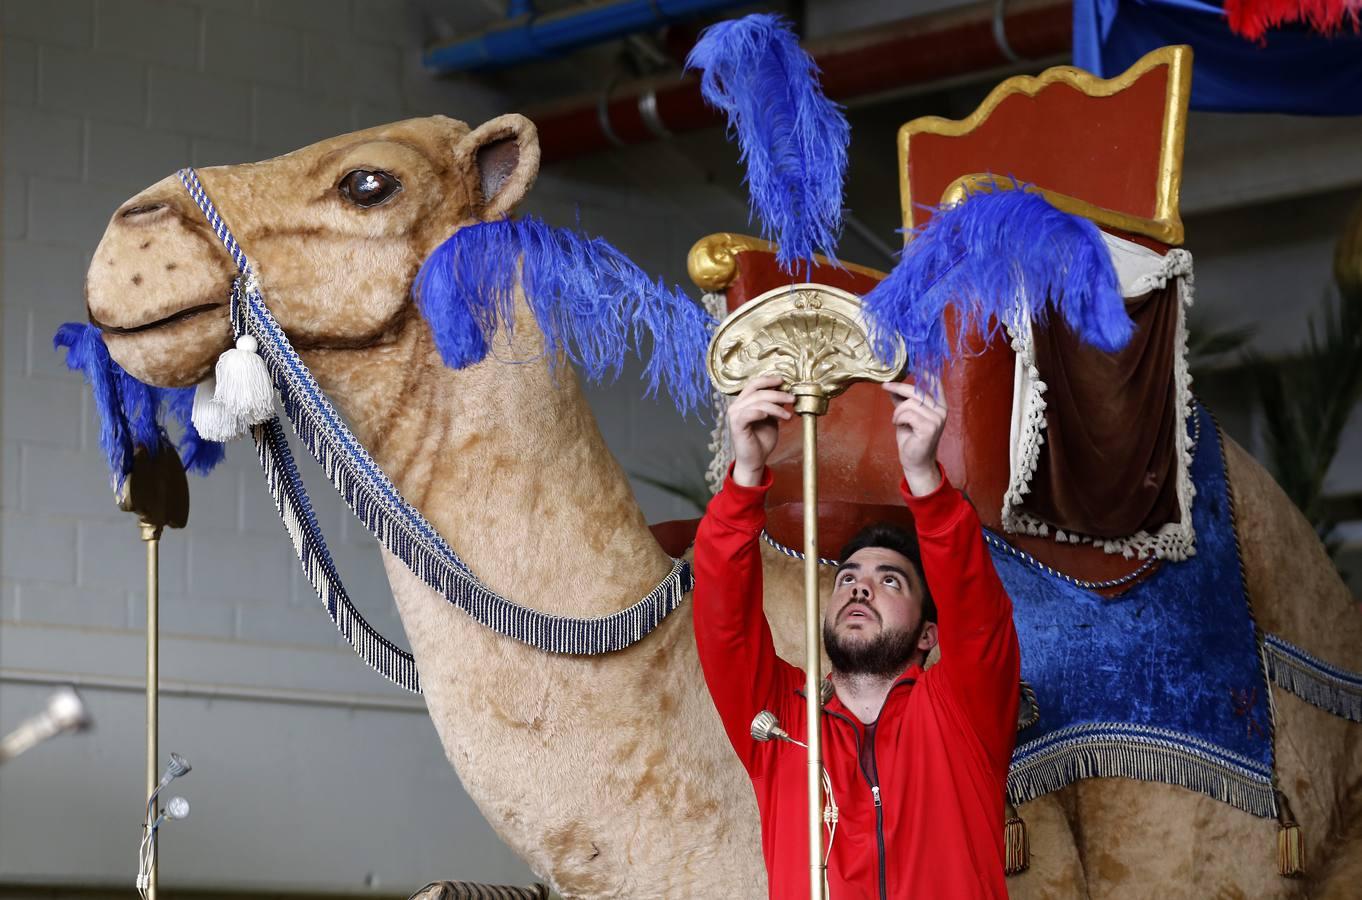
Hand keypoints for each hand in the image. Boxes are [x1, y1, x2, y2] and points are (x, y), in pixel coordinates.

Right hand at [728, 374, 793, 486]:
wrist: (755, 460)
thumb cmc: (762, 440)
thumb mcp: (771, 418)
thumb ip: (774, 405)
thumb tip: (784, 391)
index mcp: (743, 402)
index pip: (754, 384)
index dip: (768, 380)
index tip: (783, 381)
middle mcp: (737, 406)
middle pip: (758, 391)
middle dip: (777, 394)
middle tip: (792, 399)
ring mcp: (735, 415)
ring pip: (757, 402)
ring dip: (776, 407)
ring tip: (788, 416)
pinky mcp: (736, 425)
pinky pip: (749, 413)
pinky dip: (761, 412)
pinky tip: (769, 417)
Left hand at [883, 380, 945, 495]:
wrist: (915, 460)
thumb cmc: (911, 438)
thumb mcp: (905, 415)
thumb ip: (902, 401)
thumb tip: (892, 387)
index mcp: (939, 405)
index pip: (935, 384)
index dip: (926, 373)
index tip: (916, 363)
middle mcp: (941, 410)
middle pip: (917, 391)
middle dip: (898, 388)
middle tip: (885, 386)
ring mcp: (937, 419)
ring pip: (910, 403)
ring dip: (897, 412)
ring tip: (897, 421)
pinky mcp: (930, 427)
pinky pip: (908, 414)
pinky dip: (898, 418)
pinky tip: (898, 425)